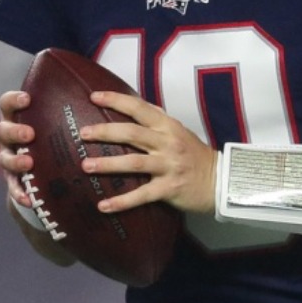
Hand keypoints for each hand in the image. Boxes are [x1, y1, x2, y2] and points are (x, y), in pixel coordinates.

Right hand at [0, 90, 75, 265]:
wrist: (44, 165)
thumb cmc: (55, 133)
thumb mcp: (58, 120)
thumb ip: (68, 108)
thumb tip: (97, 95)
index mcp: (18, 117)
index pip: (8, 103)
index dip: (14, 100)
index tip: (28, 99)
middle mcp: (9, 137)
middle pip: (3, 130)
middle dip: (15, 131)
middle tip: (30, 134)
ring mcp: (8, 158)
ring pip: (4, 159)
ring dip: (16, 161)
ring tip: (29, 163)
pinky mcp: (13, 180)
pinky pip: (13, 188)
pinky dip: (20, 193)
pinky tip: (30, 200)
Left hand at [79, 90, 217, 215]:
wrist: (219, 180)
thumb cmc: (194, 155)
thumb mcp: (179, 131)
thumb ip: (158, 119)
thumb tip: (135, 106)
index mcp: (168, 126)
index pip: (139, 108)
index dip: (116, 100)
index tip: (94, 97)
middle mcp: (167, 143)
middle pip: (132, 133)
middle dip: (105, 132)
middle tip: (82, 134)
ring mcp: (168, 166)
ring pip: (133, 162)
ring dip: (107, 164)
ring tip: (85, 166)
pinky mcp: (169, 188)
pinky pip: (141, 195)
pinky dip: (121, 201)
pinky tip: (103, 206)